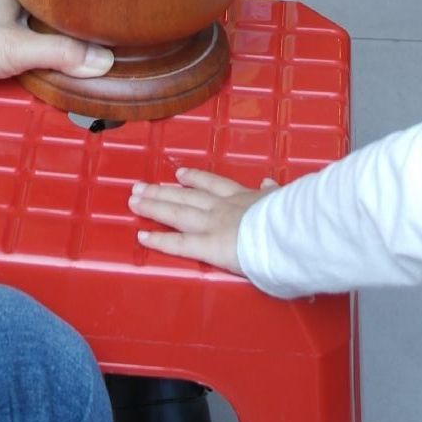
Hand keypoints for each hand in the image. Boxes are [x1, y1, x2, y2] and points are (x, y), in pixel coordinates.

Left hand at [129, 167, 276, 274]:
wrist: (286, 230)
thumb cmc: (287, 217)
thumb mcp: (280, 198)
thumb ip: (272, 193)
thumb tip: (270, 182)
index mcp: (240, 197)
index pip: (212, 185)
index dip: (194, 179)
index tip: (178, 175)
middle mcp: (221, 207)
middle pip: (185, 197)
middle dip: (162, 191)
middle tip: (140, 186)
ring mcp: (211, 224)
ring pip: (176, 213)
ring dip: (154, 205)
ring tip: (134, 200)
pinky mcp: (208, 246)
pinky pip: (179, 243)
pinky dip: (160, 239)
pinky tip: (142, 235)